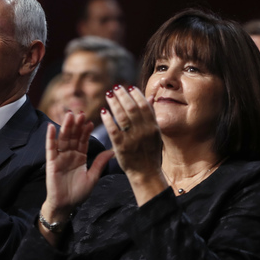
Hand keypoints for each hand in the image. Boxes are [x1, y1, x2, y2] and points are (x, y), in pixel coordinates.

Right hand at [42, 112, 113, 221]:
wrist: (65, 206)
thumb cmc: (78, 193)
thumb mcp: (93, 177)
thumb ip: (100, 163)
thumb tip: (113, 150)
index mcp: (80, 157)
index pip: (83, 140)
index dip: (86, 131)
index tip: (91, 121)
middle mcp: (70, 155)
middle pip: (73, 136)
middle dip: (77, 125)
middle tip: (81, 113)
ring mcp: (60, 157)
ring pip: (63, 139)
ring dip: (66, 127)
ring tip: (69, 115)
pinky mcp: (51, 162)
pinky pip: (50, 148)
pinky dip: (50, 137)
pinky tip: (51, 126)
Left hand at [101, 85, 165, 204]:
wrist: (146, 172)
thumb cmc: (150, 151)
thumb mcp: (155, 133)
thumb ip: (151, 115)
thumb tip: (149, 97)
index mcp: (153, 127)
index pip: (144, 106)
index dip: (135, 94)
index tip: (128, 87)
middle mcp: (143, 131)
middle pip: (132, 108)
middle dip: (123, 96)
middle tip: (115, 87)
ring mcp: (132, 139)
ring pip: (122, 117)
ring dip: (114, 103)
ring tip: (109, 95)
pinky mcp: (121, 147)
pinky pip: (113, 130)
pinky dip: (108, 119)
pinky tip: (103, 111)